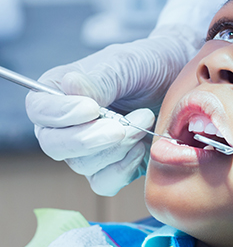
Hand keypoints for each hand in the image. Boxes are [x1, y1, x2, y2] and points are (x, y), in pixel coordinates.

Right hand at [26, 25, 201, 195]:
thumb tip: (69, 86)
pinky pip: (105, 182)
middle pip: (55, 146)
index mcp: (60, 92)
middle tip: (123, 125)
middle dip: (91, 139)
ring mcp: (88, 149)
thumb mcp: (126, 64)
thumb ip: (99, 80)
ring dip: (118, 147)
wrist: (179, 79)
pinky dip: (124, 168)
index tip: (92, 108)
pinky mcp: (112, 166)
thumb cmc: (148, 64)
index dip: (60, 115)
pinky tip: (142, 146)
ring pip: (84, 165)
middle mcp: (67, 124)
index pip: (39, 111)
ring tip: (145, 119)